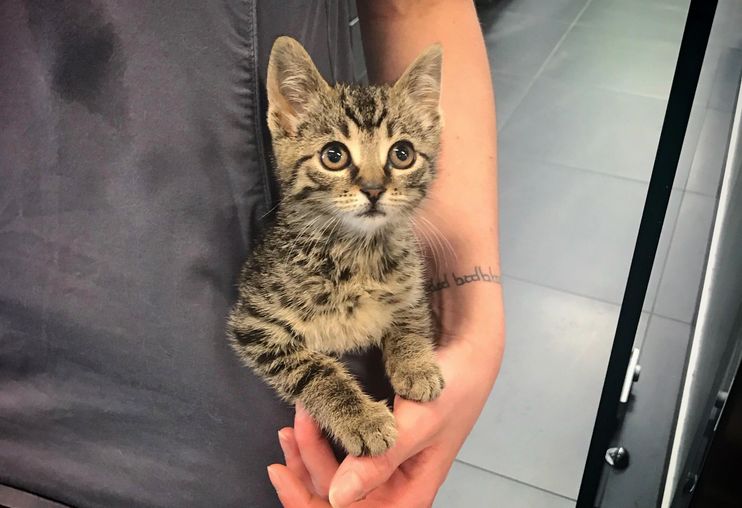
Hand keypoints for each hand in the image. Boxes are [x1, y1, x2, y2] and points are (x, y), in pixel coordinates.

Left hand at [267, 323, 502, 507]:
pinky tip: (302, 425)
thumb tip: (337, 498)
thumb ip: (379, 461)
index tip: (282, 473)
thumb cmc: (452, 391)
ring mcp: (381, 469)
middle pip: (335, 500)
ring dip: (306, 455)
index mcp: (408, 495)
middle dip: (306, 470)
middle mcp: (392, 488)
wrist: (466, 356)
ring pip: (331, 479)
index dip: (311, 504)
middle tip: (287, 431)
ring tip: (291, 424)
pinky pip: (337, 457)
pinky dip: (315, 443)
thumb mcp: (417, 425)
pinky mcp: (373, 448)